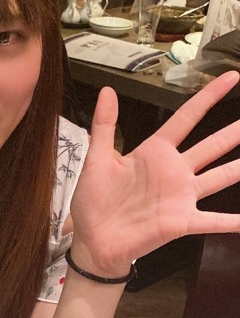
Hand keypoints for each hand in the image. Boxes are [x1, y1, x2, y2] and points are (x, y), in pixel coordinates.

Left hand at [69, 76, 239, 276]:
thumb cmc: (93, 201)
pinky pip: (212, 220)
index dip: (209, 97)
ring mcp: (181, 196)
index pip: (187, 117)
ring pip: (221, 177)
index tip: (231, 77)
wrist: (92, 240)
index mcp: (155, 152)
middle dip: (235, 130)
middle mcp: (174, 171)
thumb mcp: (96, 160)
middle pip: (213, 144)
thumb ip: (104, 126)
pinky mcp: (181, 221)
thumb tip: (106, 90)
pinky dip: (232, 221)